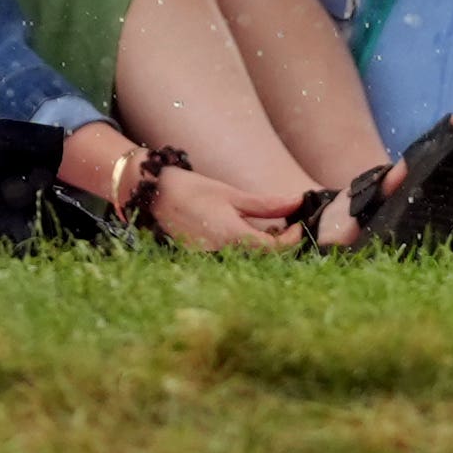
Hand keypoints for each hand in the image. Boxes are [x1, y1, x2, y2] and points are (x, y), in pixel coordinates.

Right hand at [144, 162, 305, 252]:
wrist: (153, 195)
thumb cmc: (193, 190)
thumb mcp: (232, 194)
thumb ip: (267, 204)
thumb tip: (297, 200)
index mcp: (233, 236)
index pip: (275, 249)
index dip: (292, 239)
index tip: (298, 224)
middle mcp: (223, 254)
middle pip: (265, 259)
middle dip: (281, 245)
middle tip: (286, 224)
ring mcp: (211, 261)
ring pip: (250, 262)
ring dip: (264, 249)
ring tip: (267, 228)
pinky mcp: (203, 261)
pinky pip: (233, 260)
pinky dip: (245, 250)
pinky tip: (245, 234)